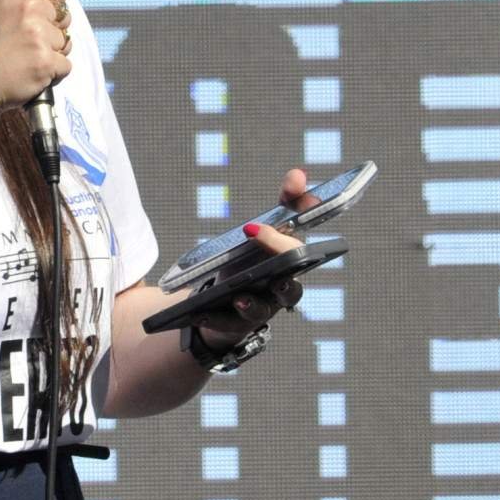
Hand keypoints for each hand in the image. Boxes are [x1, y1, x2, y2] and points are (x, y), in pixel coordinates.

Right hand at [0, 0, 73, 113]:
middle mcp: (29, 6)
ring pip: (65, 41)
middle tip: (27, 41)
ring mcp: (39, 34)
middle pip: (65, 15)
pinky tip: (30, 72)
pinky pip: (65, 65)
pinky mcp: (46, 60)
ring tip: (25, 58)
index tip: (50, 9)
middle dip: (53, 29)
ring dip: (52, 52)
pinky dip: (53, 72)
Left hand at [186, 168, 313, 353]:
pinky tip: (199, 311)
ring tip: (238, 296)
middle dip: (283, 282)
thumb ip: (286, 203)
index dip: (282, 240)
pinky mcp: (235, 325)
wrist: (227, 298)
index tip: (256, 227)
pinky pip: (226, 325)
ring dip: (252, 304)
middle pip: (289, 290)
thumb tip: (299, 174)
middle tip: (275, 275)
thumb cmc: (255, 259)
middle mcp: (281, 291)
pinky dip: (214, 319)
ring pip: (261, 311)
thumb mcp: (267, 230)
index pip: (297, 252)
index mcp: (291, 266)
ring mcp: (259, 310)